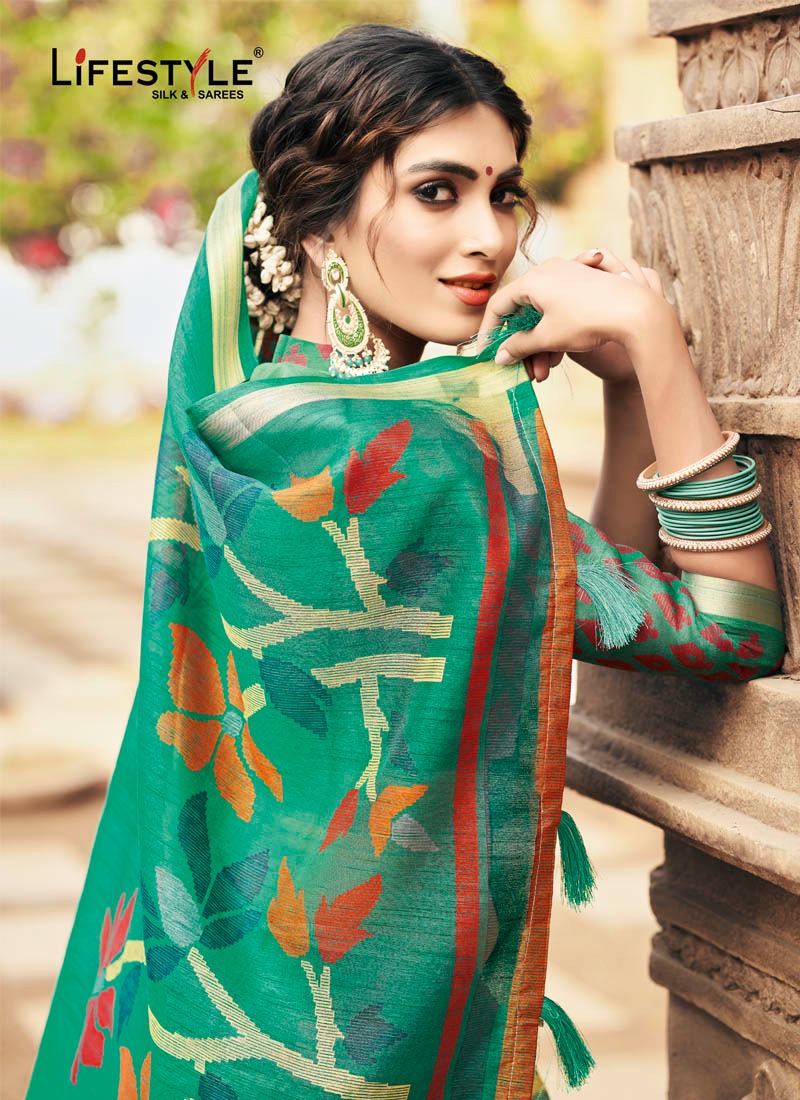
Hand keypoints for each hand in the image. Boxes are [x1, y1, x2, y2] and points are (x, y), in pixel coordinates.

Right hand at [476, 247, 668, 384]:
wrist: (636, 311)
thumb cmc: (588, 320)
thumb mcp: (548, 338)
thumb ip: (519, 346)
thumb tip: (500, 356)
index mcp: (533, 279)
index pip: (499, 305)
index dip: (489, 332)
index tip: (486, 352)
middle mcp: (548, 270)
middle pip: (522, 311)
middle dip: (521, 345)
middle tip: (521, 368)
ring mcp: (568, 274)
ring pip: (543, 312)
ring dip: (540, 343)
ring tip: (546, 370)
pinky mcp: (584, 283)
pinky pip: (560, 307)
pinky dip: (556, 330)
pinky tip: (560, 353)